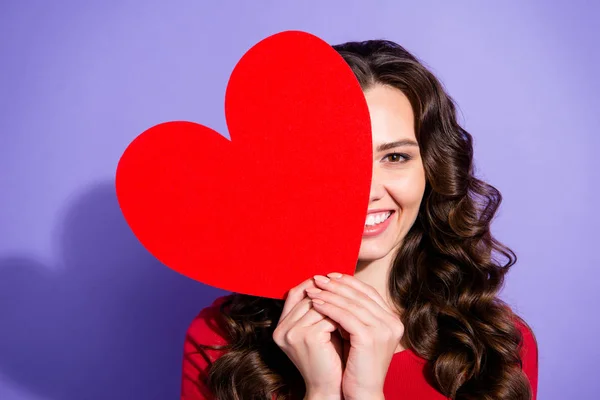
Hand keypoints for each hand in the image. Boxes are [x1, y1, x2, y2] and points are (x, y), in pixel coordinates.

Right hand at [273, 278, 344, 399]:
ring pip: (319, 304)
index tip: (333, 280)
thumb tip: (331, 281)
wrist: (329, 389)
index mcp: (280, 327)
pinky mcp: (307, 337)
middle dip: (328, 291)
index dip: (312, 284)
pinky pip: (328, 317)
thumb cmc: (328, 359)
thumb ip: (318, 311)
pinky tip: (354, 317)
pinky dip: (342, 316)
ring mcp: (292, 333)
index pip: (294, 293)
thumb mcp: (319, 332)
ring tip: (353, 300)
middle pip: (307, 296)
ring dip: (338, 302)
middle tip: (348, 286)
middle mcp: (281, 329)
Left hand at [306, 273, 403, 399]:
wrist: (363, 394)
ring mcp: (382, 330)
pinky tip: (315, 304)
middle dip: (336, 284)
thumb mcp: (358, 334)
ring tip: (312, 289)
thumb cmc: (356, 366)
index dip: (348, 282)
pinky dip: (328, 308)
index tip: (330, 276)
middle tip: (318, 278)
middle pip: (360, 295)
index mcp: (392, 320)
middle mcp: (392, 323)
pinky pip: (345, 317)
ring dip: (329, 294)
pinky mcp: (369, 338)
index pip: (368, 292)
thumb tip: (334, 291)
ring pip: (351, 304)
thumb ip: (354, 315)